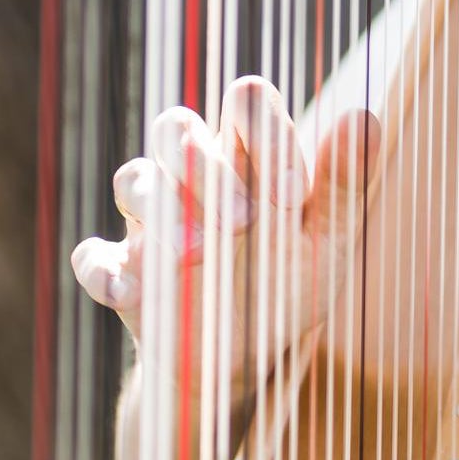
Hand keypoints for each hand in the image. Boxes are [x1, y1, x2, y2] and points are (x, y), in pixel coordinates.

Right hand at [70, 76, 378, 449]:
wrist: (246, 356)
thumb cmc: (290, 280)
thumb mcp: (329, 238)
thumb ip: (344, 182)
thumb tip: (366, 118)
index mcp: (250, 156)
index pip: (247, 103)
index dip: (265, 132)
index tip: (291, 193)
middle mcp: (194, 176)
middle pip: (176, 125)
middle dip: (202, 160)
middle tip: (242, 219)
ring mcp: (152, 221)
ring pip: (133, 178)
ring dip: (160, 206)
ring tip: (197, 252)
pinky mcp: (122, 271)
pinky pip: (92, 256)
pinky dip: (104, 270)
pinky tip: (132, 291)